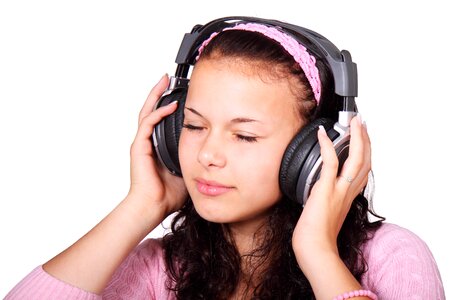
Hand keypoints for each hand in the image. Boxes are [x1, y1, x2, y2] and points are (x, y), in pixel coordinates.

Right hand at [128, 74, 187, 218]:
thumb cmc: (168, 194)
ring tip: (163, 81)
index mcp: (157, 146)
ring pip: (147, 112)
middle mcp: (147, 141)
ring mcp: (142, 143)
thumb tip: (212, 152)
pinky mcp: (139, 147)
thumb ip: (194, 157)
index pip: (161, 119)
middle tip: (166, 78)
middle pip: (151, 110)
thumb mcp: (187, 169)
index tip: (179, 93)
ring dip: (155, 96)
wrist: (153, 206)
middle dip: (158, 93)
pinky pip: (148, 124)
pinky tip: (169, 106)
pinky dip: (158, 113)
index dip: (167, 104)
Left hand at [292, 115, 370, 259]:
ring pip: (356, 159)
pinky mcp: (326, 190)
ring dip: (357, 138)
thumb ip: (326, 200)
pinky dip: (327, 147)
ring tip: (355, 122)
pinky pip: (330, 163)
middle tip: (363, 123)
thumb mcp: (326, 214)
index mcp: (349, 197)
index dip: (366, 153)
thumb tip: (317, 191)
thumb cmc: (317, 237)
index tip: (364, 140)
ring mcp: (339, 190)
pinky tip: (322, 134)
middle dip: (366, 140)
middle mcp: (348, 192)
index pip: (363, 171)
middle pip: (366, 161)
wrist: (315, 250)